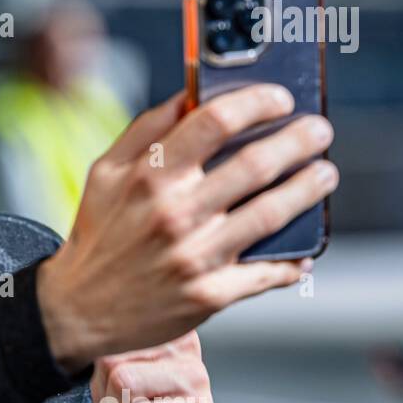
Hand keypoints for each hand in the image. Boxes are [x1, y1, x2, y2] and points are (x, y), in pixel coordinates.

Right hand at [37, 85, 336, 371]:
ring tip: (325, 174)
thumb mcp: (105, 171)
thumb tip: (192, 94)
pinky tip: (305, 249)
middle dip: (299, 141)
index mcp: (148, 176)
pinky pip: (265, 273)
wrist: (77, 309)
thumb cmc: (98, 233)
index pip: (214, 121)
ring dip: (309, 189)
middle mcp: (174, 213)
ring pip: (271, 214)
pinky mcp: (209, 295)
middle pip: (255, 164)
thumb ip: (147, 130)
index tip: (280, 98)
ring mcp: (195, 256)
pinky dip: (291, 261)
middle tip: (318, 131)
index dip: (256, 102)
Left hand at [91, 330, 222, 402]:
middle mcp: (183, 342)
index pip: (107, 328)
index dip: (95, 367)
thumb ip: (102, 352)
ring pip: (122, 382)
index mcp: (160, 325)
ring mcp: (195, 376)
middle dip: (106, 393)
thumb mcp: (110, 377)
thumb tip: (94, 346)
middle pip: (109, 356)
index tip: (114, 386)